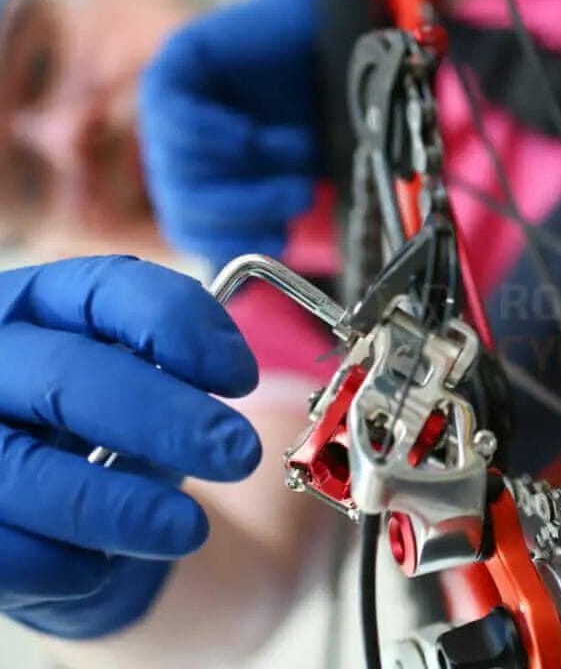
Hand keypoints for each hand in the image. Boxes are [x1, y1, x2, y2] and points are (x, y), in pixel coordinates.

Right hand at [0, 256, 259, 638]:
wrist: (64, 519)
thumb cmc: (112, 429)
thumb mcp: (150, 381)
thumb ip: (185, 360)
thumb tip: (235, 373)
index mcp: (39, 305)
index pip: (106, 288)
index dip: (177, 325)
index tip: (242, 376)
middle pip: (66, 375)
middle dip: (162, 418)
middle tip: (238, 453)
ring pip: (22, 472)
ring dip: (118, 505)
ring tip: (189, 529)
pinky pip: (0, 552)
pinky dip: (60, 563)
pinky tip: (100, 566)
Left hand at [139, 0, 318, 268]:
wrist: (340, 43)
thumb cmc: (327, 116)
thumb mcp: (303, 184)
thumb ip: (277, 223)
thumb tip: (260, 288)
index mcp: (206, 181)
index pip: (192, 234)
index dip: (232, 245)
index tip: (283, 238)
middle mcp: (181, 150)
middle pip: (181, 209)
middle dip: (245, 213)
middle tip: (299, 202)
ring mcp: (172, 109)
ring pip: (177, 171)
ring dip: (247, 176)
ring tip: (299, 156)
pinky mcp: (177, 66)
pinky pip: (172, 114)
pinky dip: (219, 136)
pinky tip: (257, 136)